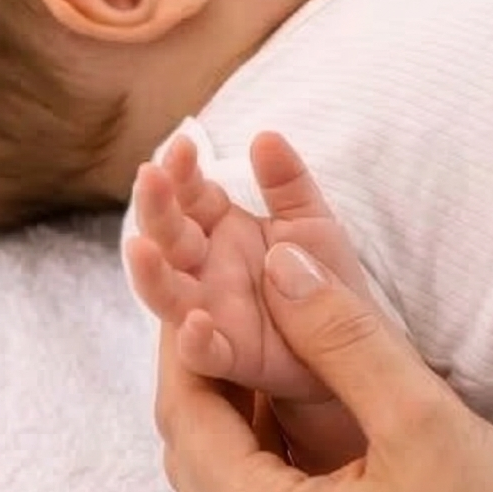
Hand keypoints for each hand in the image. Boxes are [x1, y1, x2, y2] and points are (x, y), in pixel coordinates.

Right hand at [129, 132, 367, 472]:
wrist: (354, 338)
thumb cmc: (323, 275)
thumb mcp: (311, 221)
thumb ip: (287, 182)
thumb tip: (265, 135)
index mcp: (221, 229)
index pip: (191, 195)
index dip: (183, 171)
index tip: (183, 145)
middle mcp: (206, 268)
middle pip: (169, 237)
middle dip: (156, 208)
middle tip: (149, 177)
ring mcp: (212, 312)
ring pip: (169, 293)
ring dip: (151, 272)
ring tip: (138, 248)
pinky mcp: (232, 356)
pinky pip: (207, 351)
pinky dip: (196, 341)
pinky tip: (195, 325)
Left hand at [153, 135, 492, 491]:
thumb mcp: (421, 419)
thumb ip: (341, 335)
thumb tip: (278, 264)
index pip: (184, 417)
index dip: (184, 338)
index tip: (201, 274)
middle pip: (195, 462)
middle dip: (208, 376)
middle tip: (233, 302)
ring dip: (242, 427)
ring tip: (277, 352)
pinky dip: (274, 474)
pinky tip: (320, 431)